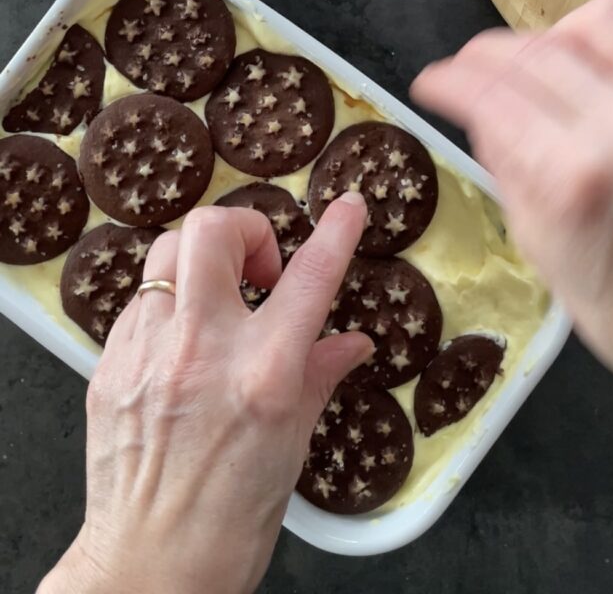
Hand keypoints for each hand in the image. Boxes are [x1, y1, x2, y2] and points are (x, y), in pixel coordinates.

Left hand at [38, 192, 371, 593]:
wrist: (151, 565)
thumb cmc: (234, 514)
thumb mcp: (295, 440)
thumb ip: (322, 374)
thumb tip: (352, 342)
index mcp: (263, 373)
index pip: (310, 278)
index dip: (337, 231)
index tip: (349, 206)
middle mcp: (201, 350)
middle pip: (211, 231)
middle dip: (246, 230)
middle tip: (261, 270)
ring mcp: (147, 353)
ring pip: (166, 253)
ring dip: (203, 261)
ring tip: (220, 300)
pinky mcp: (109, 364)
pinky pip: (142, 300)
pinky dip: (172, 302)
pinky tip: (184, 340)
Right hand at [412, 0, 612, 467]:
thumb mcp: (543, 251)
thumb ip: (511, 173)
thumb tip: (484, 118)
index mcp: (574, 181)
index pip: (491, 96)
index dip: (449, 81)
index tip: (433, 82)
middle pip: (537, 49)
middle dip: (486, 53)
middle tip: (470, 68)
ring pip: (603, 21)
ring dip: (553, 37)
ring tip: (540, 64)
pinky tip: (603, 74)